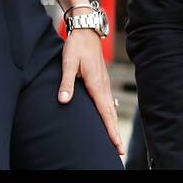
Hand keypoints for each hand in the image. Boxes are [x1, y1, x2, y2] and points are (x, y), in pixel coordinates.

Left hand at [59, 27, 123, 154]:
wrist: (86, 31)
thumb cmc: (76, 47)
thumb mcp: (68, 63)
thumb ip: (66, 82)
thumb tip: (63, 101)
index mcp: (96, 84)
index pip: (104, 112)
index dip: (110, 129)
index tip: (115, 144)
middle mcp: (103, 86)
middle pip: (111, 114)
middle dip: (115, 133)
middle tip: (119, 151)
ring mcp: (104, 84)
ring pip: (110, 109)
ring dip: (113, 125)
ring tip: (115, 141)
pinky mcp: (102, 81)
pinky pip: (108, 102)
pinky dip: (110, 114)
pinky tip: (109, 119)